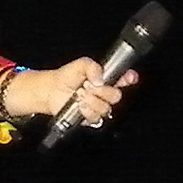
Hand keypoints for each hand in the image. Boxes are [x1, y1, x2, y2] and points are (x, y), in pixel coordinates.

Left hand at [5, 57, 138, 125]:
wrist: (52, 90)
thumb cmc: (67, 77)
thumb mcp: (81, 64)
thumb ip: (93, 67)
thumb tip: (100, 80)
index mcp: (107, 79)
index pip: (125, 79)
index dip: (129, 79)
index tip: (128, 77)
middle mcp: (105, 94)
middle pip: (117, 96)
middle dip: (102, 91)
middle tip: (88, 86)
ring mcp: (99, 107)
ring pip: (105, 108)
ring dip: (91, 101)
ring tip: (80, 95)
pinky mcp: (91, 118)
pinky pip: (96, 118)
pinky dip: (86, 110)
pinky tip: (79, 105)